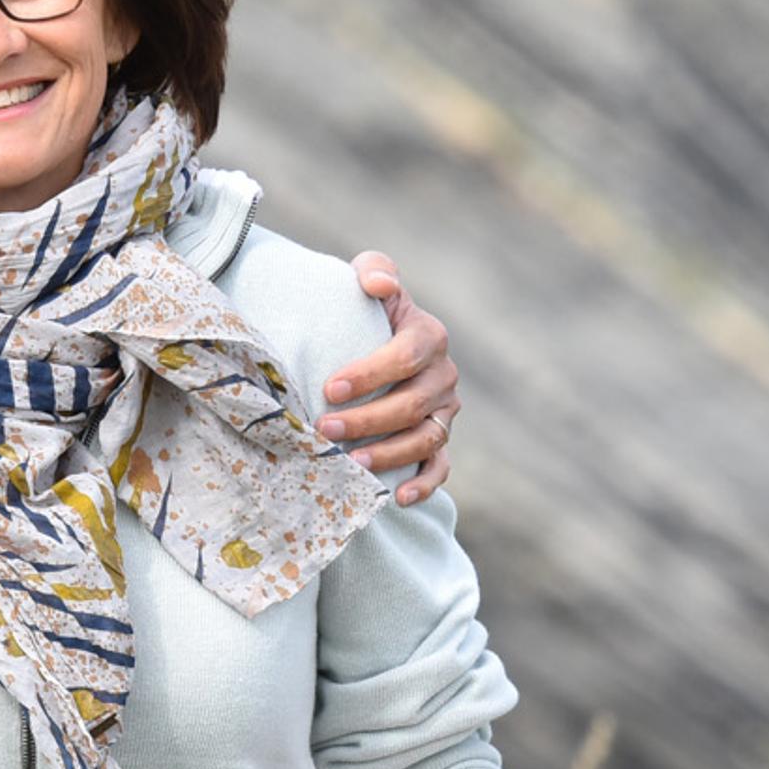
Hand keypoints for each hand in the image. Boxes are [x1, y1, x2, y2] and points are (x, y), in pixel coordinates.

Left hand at [325, 252, 460, 501]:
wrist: (372, 343)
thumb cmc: (363, 312)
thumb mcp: (367, 280)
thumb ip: (374, 270)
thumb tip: (377, 285)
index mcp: (429, 335)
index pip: (407, 355)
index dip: (371, 372)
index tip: (330, 386)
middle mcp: (444, 374)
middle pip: (412, 403)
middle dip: (368, 419)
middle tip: (324, 428)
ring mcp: (444, 411)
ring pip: (427, 437)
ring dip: (390, 454)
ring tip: (352, 463)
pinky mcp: (440, 441)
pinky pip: (441, 467)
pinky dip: (424, 484)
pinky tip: (398, 498)